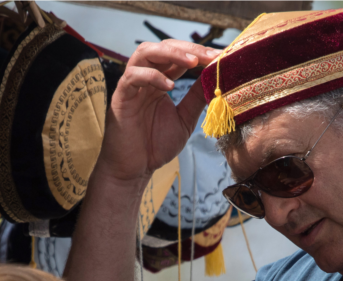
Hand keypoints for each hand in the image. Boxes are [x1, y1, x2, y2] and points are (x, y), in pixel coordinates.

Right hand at [94, 40, 218, 186]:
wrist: (134, 170)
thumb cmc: (155, 146)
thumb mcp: (185, 119)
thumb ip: (196, 98)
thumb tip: (214, 78)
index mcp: (160, 82)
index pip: (178, 57)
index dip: (199, 53)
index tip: (221, 56)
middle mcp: (145, 79)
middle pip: (163, 47)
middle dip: (189, 49)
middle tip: (211, 55)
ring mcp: (131, 86)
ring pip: (145, 53)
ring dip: (170, 53)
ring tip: (192, 62)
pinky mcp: (120, 97)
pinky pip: (132, 77)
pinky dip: (151, 76)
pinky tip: (169, 86)